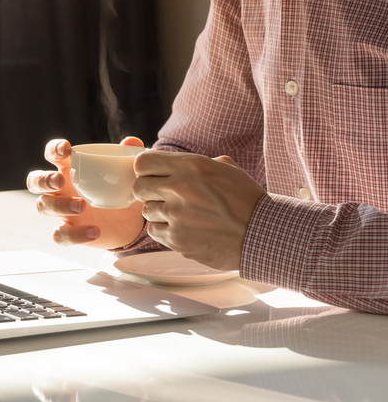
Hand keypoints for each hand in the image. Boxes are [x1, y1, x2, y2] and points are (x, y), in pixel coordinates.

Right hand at [26, 138, 145, 248]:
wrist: (132, 221)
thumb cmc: (122, 189)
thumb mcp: (129, 173)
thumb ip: (128, 156)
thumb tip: (132, 142)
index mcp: (70, 169)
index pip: (52, 154)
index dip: (54, 149)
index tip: (66, 149)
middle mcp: (61, 189)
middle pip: (35, 181)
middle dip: (43, 179)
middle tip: (60, 181)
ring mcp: (63, 211)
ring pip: (42, 206)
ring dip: (58, 205)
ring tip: (81, 206)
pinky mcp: (70, 232)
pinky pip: (60, 235)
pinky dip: (74, 235)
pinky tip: (94, 232)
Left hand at [132, 151, 265, 269]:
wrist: (262, 234)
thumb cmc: (246, 200)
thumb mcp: (225, 168)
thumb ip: (194, 164)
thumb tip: (169, 164)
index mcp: (191, 166)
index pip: (143, 163)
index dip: (145, 170)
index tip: (152, 175)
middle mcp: (180, 188)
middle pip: (139, 187)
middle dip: (148, 192)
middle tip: (164, 196)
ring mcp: (177, 215)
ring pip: (146, 211)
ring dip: (159, 213)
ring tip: (181, 215)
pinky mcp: (177, 239)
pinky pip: (155, 231)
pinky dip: (165, 231)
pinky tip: (184, 229)